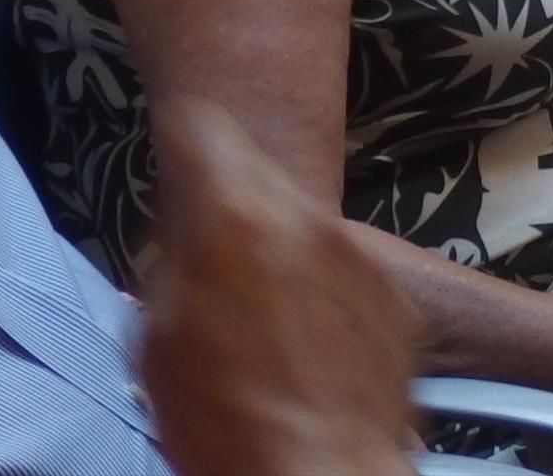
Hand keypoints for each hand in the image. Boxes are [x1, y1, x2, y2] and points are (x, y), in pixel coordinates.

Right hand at [137, 100, 417, 475]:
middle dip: (233, 208)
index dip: (184, 141)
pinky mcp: (397, 298)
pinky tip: (307, 347)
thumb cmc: (225, 425)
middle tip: (214, 264)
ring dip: (282, 252)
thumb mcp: (156, 343)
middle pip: (258, 175)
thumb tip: (182, 240)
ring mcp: (360, 256)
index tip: (178, 159)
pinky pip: (346, 271)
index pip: (203, 126)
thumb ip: (167, 266)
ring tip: (263, 322)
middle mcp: (305, 219)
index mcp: (234, 218)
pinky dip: (325, 292)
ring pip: (305, 225)